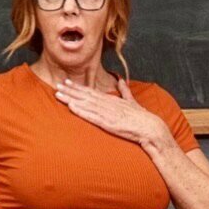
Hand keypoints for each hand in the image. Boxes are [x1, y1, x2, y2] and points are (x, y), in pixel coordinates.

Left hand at [54, 77, 171, 147]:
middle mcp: (108, 103)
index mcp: (112, 99)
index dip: (78, 87)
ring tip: (58, 94)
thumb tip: (120, 81)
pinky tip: (71, 107)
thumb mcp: (132, 101)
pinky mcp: (108, 123)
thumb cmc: (142, 117)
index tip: (67, 82)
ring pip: (85, 104)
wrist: (151, 128)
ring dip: (70, 98)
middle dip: (70, 90)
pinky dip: (80, 111)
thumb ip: (125, 91)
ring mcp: (107, 113)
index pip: (91, 91)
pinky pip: (91, 116)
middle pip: (85, 95)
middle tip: (57, 84)